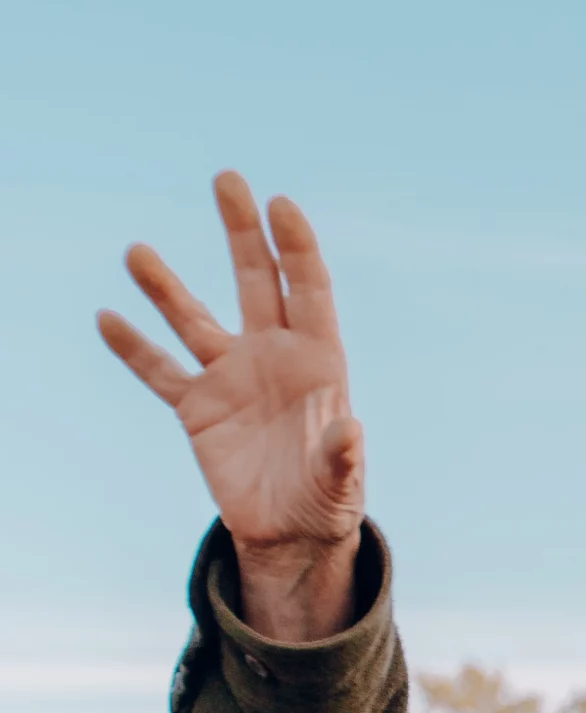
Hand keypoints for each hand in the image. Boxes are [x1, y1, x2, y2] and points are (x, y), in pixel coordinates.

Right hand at [98, 172, 365, 641]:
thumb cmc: (329, 501)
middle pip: (257, 281)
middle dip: (242, 232)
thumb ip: (343, 455)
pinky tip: (108, 318)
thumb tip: (352, 430)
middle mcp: (273, 357)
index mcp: (319, 363)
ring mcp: (231, 378)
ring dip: (166, 287)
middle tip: (227, 179)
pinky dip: (134, 348)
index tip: (279, 203)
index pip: (308, 290)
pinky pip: (159, 371)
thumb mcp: (342, 482)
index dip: (296, 247)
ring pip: (193, 319)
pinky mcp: (197, 409)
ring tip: (137, 251)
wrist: (293, 534)